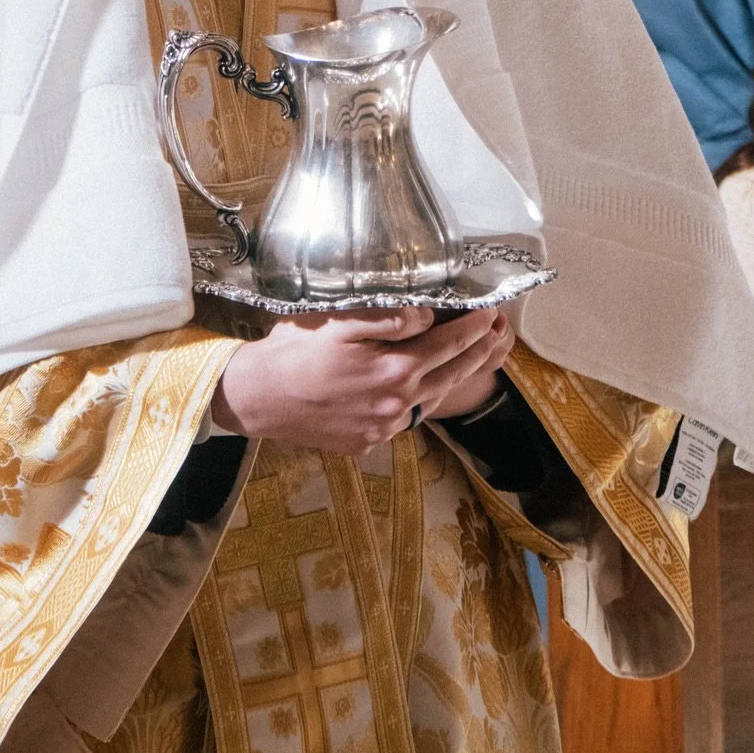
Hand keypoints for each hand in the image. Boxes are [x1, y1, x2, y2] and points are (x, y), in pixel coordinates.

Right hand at [211, 306, 511, 457]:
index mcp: (394, 371)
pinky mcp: (365, 441)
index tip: (490, 311)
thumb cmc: (293, 352)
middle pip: (450, 376)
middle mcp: (396, 406)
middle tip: (498, 334)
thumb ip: (388, 317)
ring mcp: (382, 429)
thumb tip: (427, 317)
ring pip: (431, 401)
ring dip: (454, 377)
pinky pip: (404, 418)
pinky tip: (422, 386)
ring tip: (471, 358)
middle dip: (478, 353)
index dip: (473, 327)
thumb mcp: (339, 321)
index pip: (448, 344)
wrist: (256, 397)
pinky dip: (420, 399)